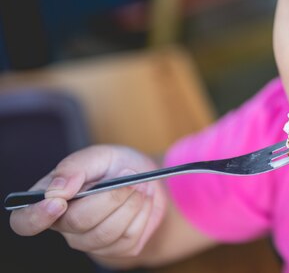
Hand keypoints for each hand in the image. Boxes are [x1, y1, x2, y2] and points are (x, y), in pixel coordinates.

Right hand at [9, 145, 167, 259]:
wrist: (147, 181)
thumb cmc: (114, 167)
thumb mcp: (98, 156)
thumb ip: (75, 167)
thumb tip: (57, 189)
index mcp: (50, 200)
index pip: (24, 222)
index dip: (36, 216)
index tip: (58, 201)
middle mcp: (64, 225)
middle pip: (77, 222)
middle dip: (109, 196)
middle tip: (129, 177)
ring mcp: (89, 241)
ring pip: (106, 232)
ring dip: (129, 204)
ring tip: (139, 185)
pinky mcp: (116, 249)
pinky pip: (129, 237)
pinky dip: (142, 213)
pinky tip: (143, 200)